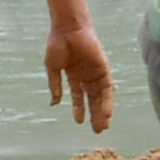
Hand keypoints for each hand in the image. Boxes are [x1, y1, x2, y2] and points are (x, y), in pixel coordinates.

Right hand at [43, 15, 116, 136]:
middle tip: (97, 131)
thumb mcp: (53, 68)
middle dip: (95, 115)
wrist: (66, 28)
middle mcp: (87, 75)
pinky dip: (107, 101)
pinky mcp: (104, 68)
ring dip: (102, 111)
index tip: (79, 122)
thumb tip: (54, 103)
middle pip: (93, 99)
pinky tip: (106, 113)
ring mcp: (96, 72)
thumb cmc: (57, 43)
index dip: (79, 109)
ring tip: (102, 126)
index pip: (79, 96)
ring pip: (101, 96)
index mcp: (75, 75)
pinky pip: (107, 88)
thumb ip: (54, 85)